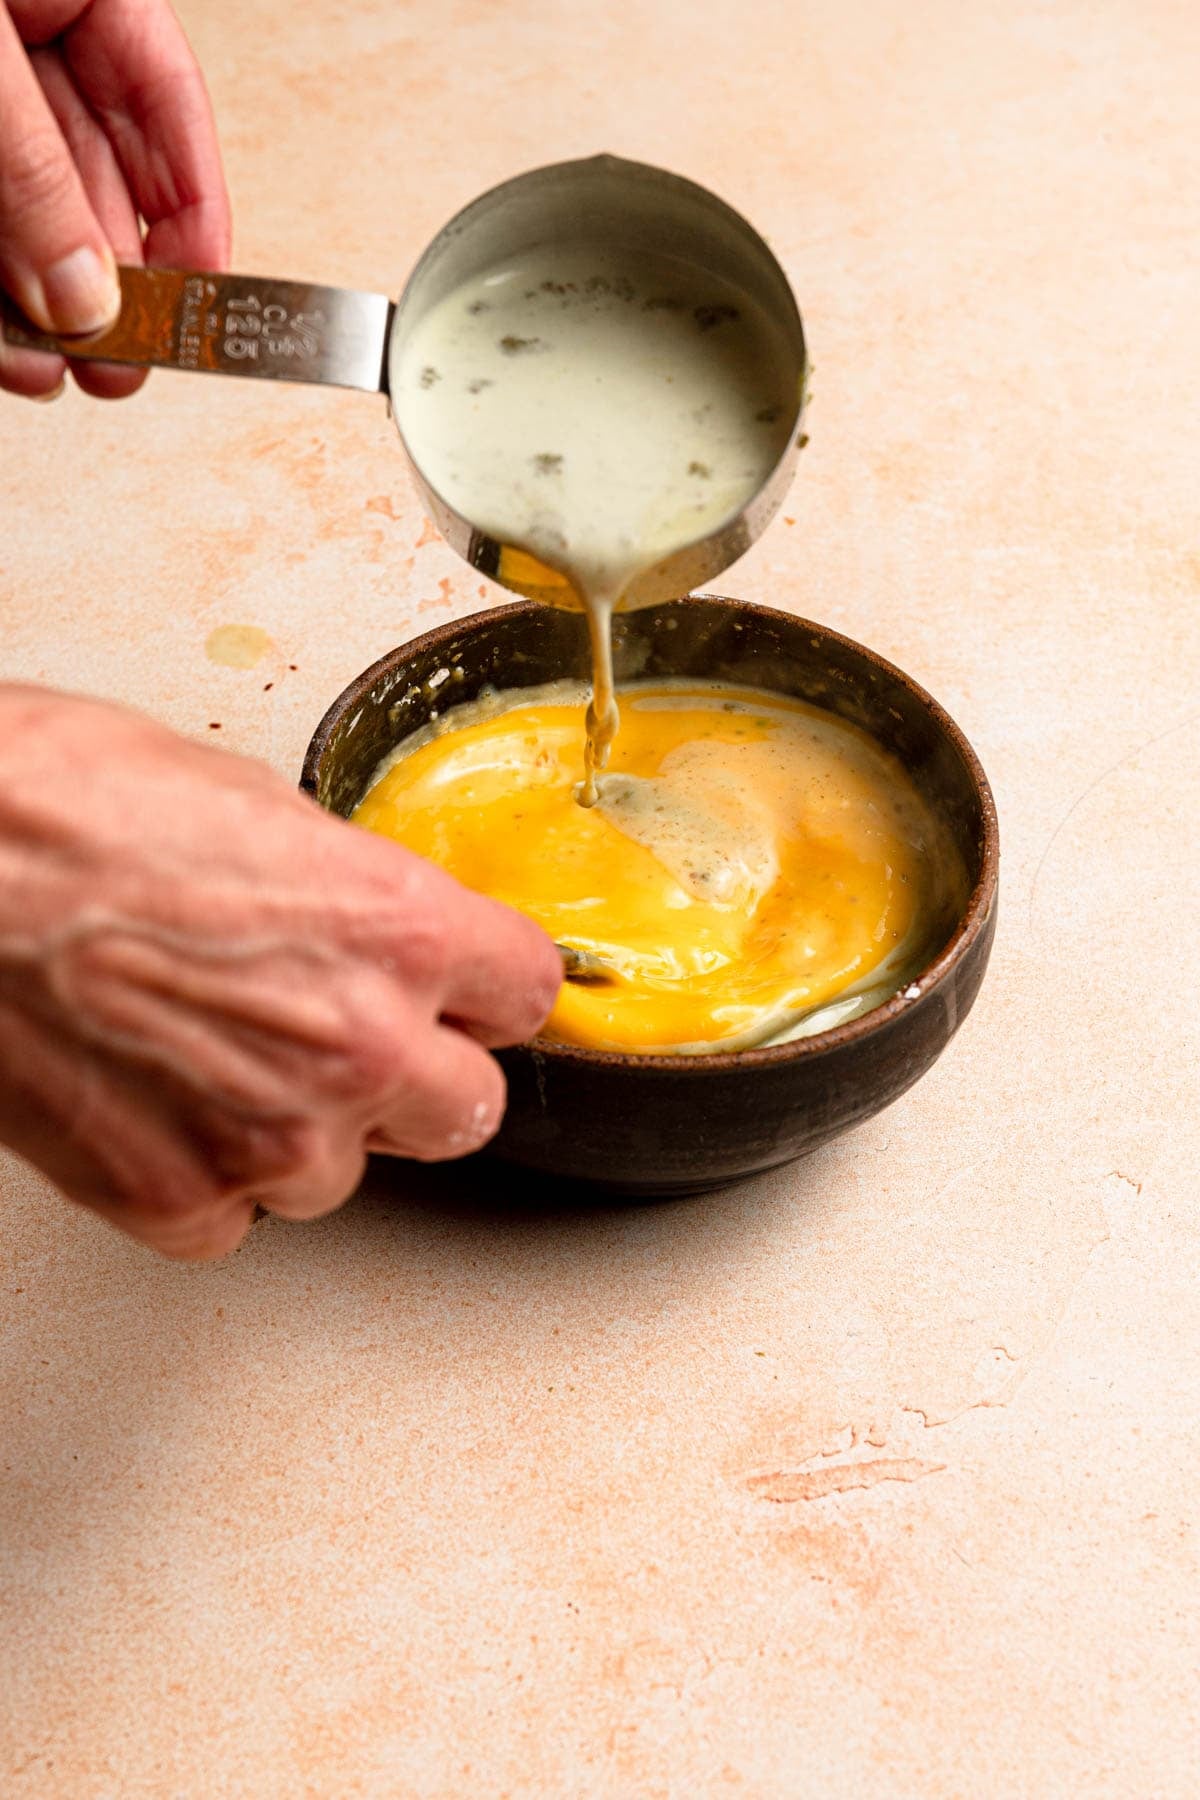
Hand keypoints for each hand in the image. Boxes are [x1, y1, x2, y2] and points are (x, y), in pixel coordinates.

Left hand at [0, 0, 229, 398]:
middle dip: (99, 280)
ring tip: (41, 362)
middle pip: (93, 175)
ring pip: (24, 208)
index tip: (202, 306)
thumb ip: (32, 170)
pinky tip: (0, 334)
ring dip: (35, 299)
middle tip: (113, 360)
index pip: (167, 102)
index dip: (195, 214)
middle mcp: (26, 34)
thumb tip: (82, 290)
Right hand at [0, 687, 561, 1257]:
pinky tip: (156, 1101)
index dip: (486, 989)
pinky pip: (236, 1218)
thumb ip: (352, 895)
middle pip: (465, 1109)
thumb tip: (374, 930)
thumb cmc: (64, 806)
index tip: (465, 992)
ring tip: (215, 1054)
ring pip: (345, 1173)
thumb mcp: (259, 810)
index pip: (526, 994)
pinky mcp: (175, 1200)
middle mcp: (357, 1046)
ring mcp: (270, 1137)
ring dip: (303, 1130)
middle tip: (349, 1036)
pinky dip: (203, 1175)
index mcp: (398, 930)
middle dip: (417, 1076)